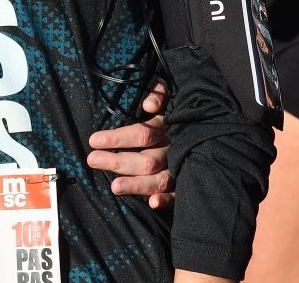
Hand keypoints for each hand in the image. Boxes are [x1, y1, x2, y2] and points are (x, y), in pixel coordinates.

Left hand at [87, 82, 173, 208]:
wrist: (206, 125)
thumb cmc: (174, 109)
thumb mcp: (168, 96)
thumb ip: (158, 93)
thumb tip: (149, 104)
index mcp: (168, 126)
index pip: (142, 134)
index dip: (118, 138)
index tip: (93, 141)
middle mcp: (174, 148)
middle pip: (147, 160)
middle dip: (119, 162)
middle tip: (92, 160)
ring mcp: (182, 167)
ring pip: (160, 180)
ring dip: (137, 185)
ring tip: (113, 187)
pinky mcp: (185, 183)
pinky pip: (178, 194)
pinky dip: (167, 199)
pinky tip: (152, 204)